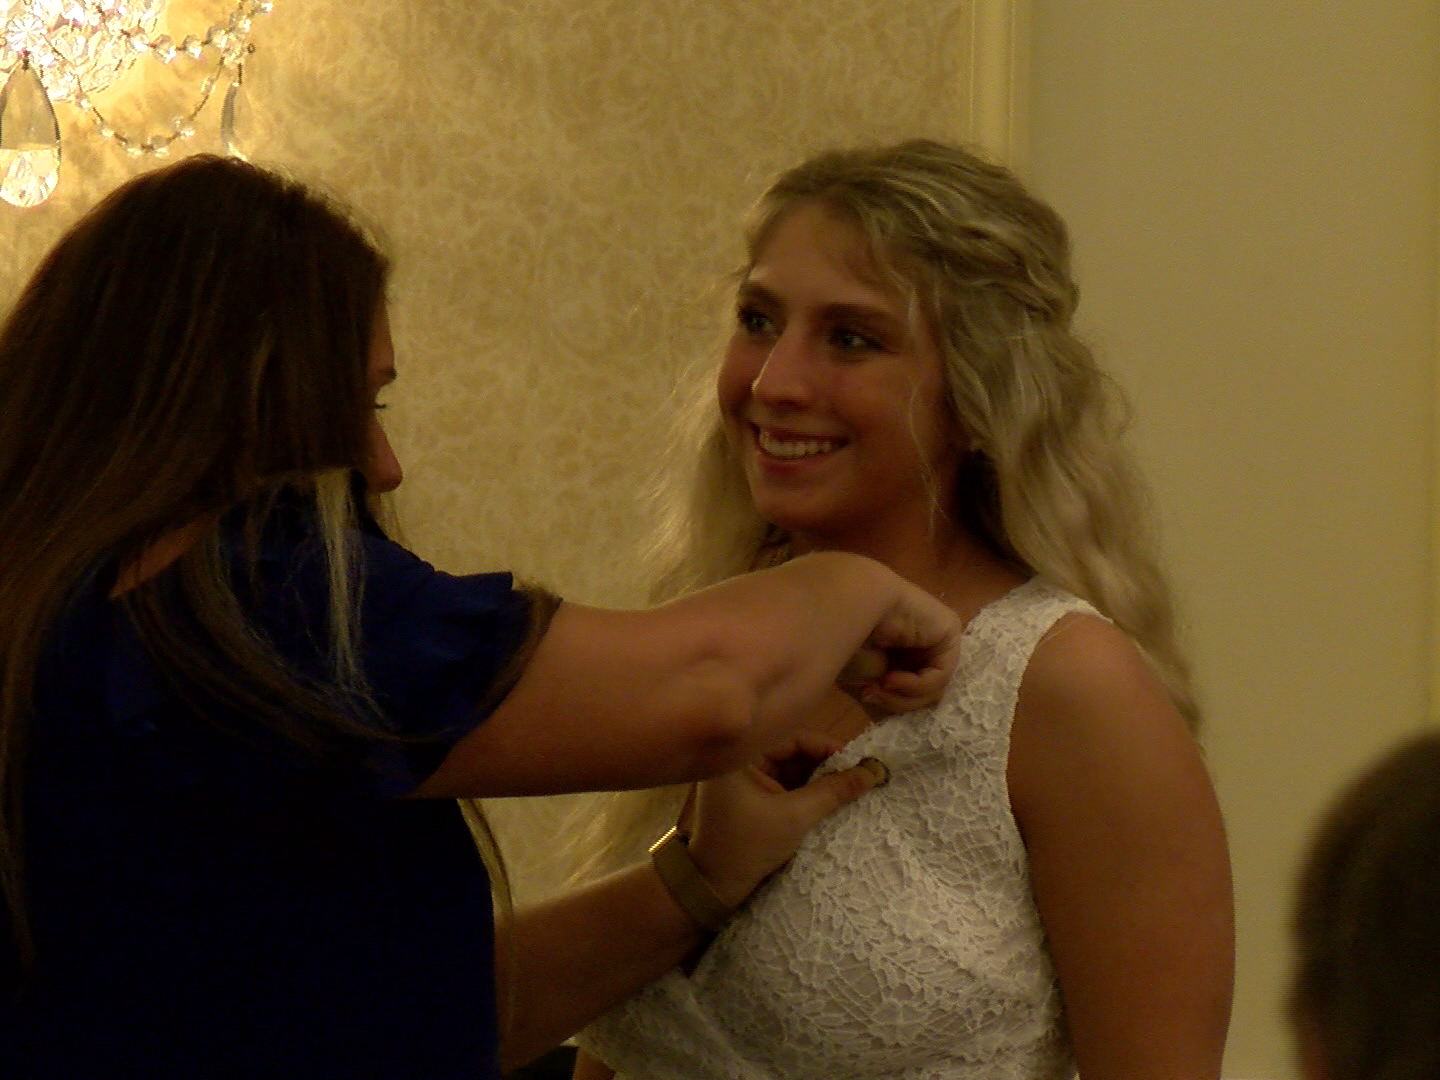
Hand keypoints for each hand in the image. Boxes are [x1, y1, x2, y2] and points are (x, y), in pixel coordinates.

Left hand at [682, 732, 887, 908]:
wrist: (715, 887)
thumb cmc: (749, 847)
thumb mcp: (795, 817)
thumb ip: (833, 792)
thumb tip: (873, 771)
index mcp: (740, 757)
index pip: (791, 740)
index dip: (826, 747)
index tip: (857, 760)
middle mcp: (742, 763)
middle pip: (793, 754)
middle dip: (825, 764)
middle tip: (859, 773)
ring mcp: (748, 782)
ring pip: (793, 771)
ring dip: (820, 779)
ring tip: (851, 785)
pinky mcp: (755, 801)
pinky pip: (788, 787)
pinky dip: (809, 792)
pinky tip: (832, 797)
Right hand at [844, 580, 959, 711]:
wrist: (854, 605)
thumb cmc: (850, 634)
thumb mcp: (865, 673)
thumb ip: (888, 690)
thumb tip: (894, 690)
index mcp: (901, 646)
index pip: (908, 686)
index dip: (888, 699)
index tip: (865, 693)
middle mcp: (920, 641)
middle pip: (922, 689)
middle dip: (895, 699)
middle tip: (870, 693)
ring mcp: (937, 636)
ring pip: (932, 687)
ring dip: (903, 696)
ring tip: (880, 686)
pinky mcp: (949, 630)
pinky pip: (940, 674)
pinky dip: (916, 685)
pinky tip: (892, 678)